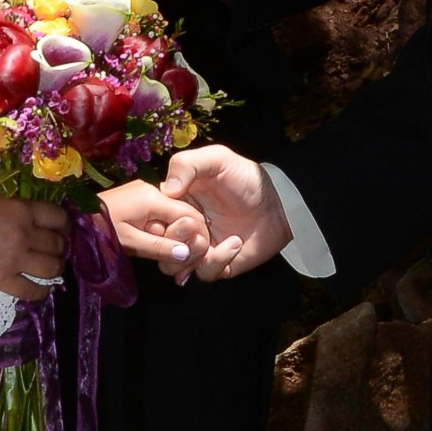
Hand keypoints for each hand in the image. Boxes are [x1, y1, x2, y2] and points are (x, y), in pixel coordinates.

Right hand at [0, 189, 69, 299]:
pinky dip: (42, 291)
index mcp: (20, 210)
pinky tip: (42, 289)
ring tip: (51, 268)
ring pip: (52, 267)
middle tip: (54, 250)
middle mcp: (23, 234)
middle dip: (60, 247)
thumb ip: (10, 208)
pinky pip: (32, 290)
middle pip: (57, 244)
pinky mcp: (1, 280)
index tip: (61, 230)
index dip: (64, 225)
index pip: (58, 217)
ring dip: (56, 268)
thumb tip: (21, 216)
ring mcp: (14, 259)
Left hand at [99, 180, 209, 284]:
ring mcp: (147, 194)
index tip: (190, 259)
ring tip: (167, 260)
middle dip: (186, 240)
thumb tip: (186, 253)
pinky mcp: (140, 201)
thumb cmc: (98, 231)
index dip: (197, 238)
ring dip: (174, 239)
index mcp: (153, 197)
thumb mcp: (130, 242)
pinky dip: (165, 233)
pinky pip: (162, 216)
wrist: (73, 220)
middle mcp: (154, 190)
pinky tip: (158, 249)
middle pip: (186, 215)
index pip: (191, 215)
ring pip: (175, 217)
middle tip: (180, 265)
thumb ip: (159, 247)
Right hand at [161, 145, 291, 280]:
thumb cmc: (246, 177)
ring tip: (207, 240)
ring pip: (174, 266)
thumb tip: (166, 190)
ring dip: (188, 256)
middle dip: (172, 240)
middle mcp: (183, 228)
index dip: (154, 222)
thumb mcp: (215, 159)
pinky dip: (217, 261)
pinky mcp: (218, 264)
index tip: (165, 218)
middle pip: (158, 247)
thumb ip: (186, 165)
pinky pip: (205, 273)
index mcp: (175, 205)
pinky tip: (234, 243)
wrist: (280, 201)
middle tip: (194, 226)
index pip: (151, 220)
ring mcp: (199, 248)